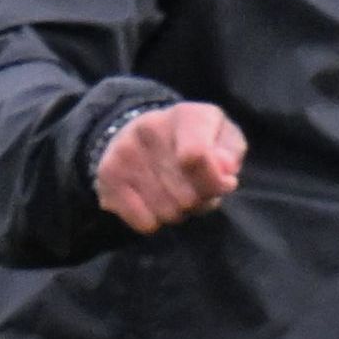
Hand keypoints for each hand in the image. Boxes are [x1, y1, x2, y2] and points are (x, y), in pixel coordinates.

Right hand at [95, 103, 245, 232]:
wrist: (140, 133)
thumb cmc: (197, 141)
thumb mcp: (225, 138)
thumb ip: (231, 153)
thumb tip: (224, 172)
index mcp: (187, 115)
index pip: (196, 157)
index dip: (214, 182)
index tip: (224, 184)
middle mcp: (150, 127)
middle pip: (189, 196)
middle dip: (200, 201)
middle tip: (196, 188)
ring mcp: (125, 152)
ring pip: (169, 213)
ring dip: (179, 212)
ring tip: (175, 191)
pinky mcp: (107, 176)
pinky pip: (145, 223)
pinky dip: (154, 220)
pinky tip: (154, 200)